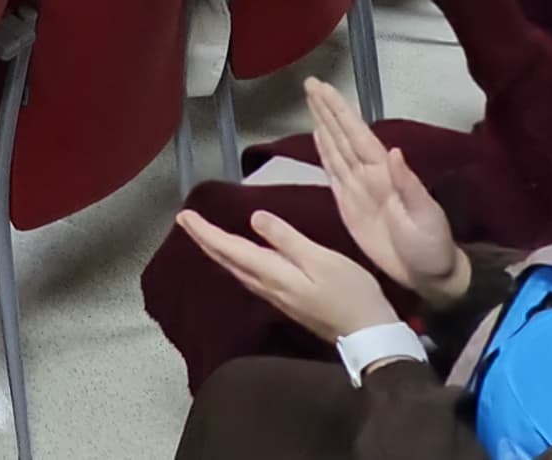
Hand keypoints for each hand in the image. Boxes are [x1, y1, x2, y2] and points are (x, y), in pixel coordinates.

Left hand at [172, 208, 402, 343]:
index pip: (230, 249)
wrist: (367, 334)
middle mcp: (267, 287)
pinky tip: (237, 258)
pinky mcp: (286, 301)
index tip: (183, 216)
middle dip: (204, 239)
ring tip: (204, 234)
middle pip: (227, 260)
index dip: (206, 232)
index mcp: (273, 273)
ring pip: (236, 270)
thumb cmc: (351, 293)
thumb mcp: (322, 260)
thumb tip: (255, 219)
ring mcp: (275, 297)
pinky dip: (235, 261)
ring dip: (217, 250)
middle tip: (185, 220)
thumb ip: (288, 240)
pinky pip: (249, 277)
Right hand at [301, 80, 471, 307]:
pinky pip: (334, 174)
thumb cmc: (432, 245)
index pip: (358, 135)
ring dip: (323, 125)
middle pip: (343, 136)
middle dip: (327, 110)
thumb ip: (408, 185)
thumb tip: (394, 152)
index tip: (323, 89)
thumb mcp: (425, 216)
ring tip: (310, 102)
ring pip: (336, 149)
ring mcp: (359, 188)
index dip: (340, 112)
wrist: (429, 275)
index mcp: (386, 173)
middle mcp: (370, 174)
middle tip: (310, 83)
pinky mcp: (350, 206)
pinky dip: (324, 154)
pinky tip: (318, 138)